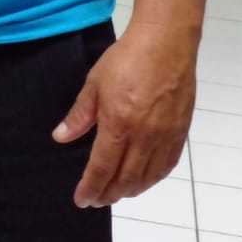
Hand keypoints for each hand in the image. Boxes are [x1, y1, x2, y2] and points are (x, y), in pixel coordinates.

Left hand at [52, 20, 196, 207]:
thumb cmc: (126, 58)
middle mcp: (143, 136)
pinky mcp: (181, 131)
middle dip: (109, 194)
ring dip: (130, 190)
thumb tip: (61, 137)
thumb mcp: (94, 83)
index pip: (102, 168)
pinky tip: (144, 180)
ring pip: (148, 177)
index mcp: (118, 124)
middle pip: (125, 178)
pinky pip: (167, 165)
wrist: (166, 42)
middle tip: (97, 199)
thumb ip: (79, 115)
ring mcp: (165, 136)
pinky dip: (153, 178)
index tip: (82, 200)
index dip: (90, 187)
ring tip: (117, 193)